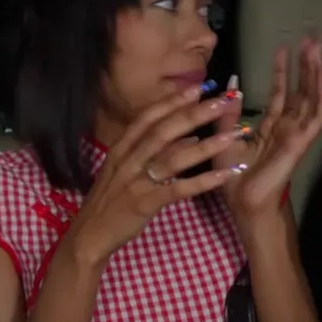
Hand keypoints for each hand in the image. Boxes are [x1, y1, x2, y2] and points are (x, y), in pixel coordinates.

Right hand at [70, 85, 247, 263]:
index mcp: (121, 148)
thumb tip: (190, 136)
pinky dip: (203, 181)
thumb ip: (156, 152)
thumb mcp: (127, 171)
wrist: (90, 234)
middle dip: (194, 114)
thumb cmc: (110, 201)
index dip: (173, 101)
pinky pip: (179, 189)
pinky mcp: (145, 203)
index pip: (148, 117)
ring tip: (231, 136)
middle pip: (164, 131)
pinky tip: (225, 175)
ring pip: (173, 158)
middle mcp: (128, 159)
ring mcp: (136, 181)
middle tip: (221, 102)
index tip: (198, 87)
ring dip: (205, 146)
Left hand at [215, 37, 321, 219]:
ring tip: (319, 47)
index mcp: (271, 128)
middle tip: (311, 36)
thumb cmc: (232, 178)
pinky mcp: (302, 141)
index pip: (282, 93)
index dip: (284, 70)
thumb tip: (232, 83)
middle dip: (307, 64)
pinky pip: (317, 114)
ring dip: (317, 72)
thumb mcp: (223, 137)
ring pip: (313, 97)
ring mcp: (298, 133)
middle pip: (302, 90)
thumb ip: (228, 112)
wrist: (242, 204)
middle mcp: (288, 128)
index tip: (283, 47)